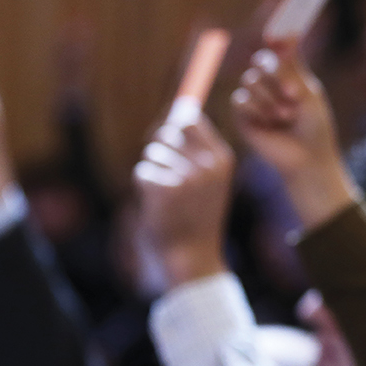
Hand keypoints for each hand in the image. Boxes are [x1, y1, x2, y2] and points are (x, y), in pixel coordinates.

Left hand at [134, 115, 234, 287]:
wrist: (192, 256)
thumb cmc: (197, 214)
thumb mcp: (210, 179)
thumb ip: (197, 147)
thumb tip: (179, 109)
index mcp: (223, 159)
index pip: (190, 120)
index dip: (175, 127)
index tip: (173, 143)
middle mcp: (208, 165)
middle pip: (168, 131)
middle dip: (161, 147)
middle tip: (167, 171)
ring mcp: (186, 177)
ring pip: (153, 153)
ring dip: (153, 170)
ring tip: (167, 194)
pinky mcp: (163, 189)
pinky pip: (142, 172)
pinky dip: (144, 186)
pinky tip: (158, 204)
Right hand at [231, 41, 356, 229]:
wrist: (307, 156)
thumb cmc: (313, 124)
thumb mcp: (308, 91)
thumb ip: (293, 64)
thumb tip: (287, 31)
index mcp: (288, 73)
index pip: (276, 49)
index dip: (275, 42)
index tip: (275, 38)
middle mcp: (269, 82)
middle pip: (260, 61)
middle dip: (276, 75)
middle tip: (294, 94)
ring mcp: (254, 98)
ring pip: (250, 80)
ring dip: (270, 99)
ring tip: (286, 117)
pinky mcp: (243, 115)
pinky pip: (240, 99)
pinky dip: (257, 110)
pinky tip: (270, 123)